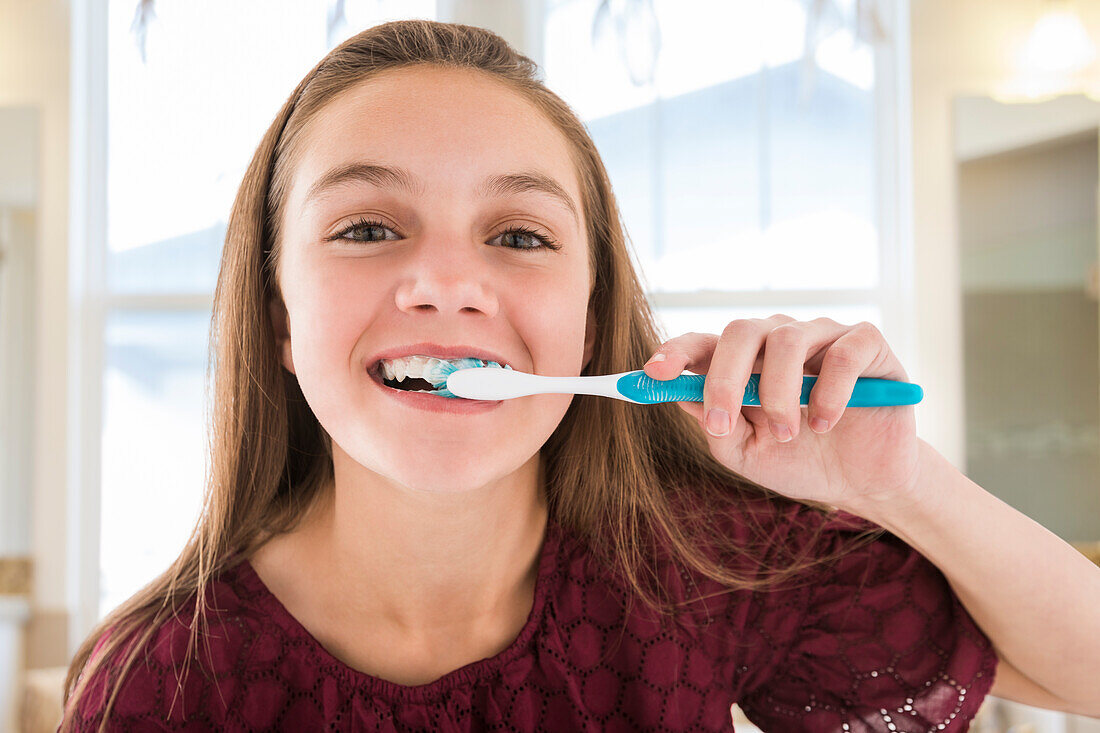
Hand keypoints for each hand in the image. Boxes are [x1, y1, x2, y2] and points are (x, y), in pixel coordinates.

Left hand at [645, 315, 923, 514]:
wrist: (864, 482)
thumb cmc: (800, 462)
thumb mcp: (746, 453)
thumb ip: (714, 425)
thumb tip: (679, 394)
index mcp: (745, 361)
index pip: (704, 342)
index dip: (676, 352)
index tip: (653, 373)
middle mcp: (780, 339)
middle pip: (740, 331)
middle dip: (723, 378)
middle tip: (721, 422)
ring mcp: (823, 336)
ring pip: (788, 339)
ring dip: (779, 393)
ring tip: (788, 435)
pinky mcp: (867, 344)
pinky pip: (842, 354)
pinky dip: (831, 392)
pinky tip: (827, 424)